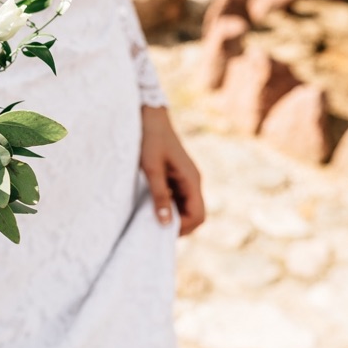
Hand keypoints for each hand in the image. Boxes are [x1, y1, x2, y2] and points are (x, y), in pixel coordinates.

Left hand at [139, 106, 204, 235]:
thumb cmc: (150, 139)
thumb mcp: (151, 169)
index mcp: (192, 180)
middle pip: (195, 214)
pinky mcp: (178, 176)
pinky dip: (170, 206)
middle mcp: (194, 181)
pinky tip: (153, 204)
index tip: (161, 231)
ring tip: (153, 217)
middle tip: (156, 228)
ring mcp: (187, 178)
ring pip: (187, 207)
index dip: (183, 228)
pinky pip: (179, 198)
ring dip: (174, 215)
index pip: (198, 216)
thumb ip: (159, 196)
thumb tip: (166, 223)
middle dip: (180, 225)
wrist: (150, 116)